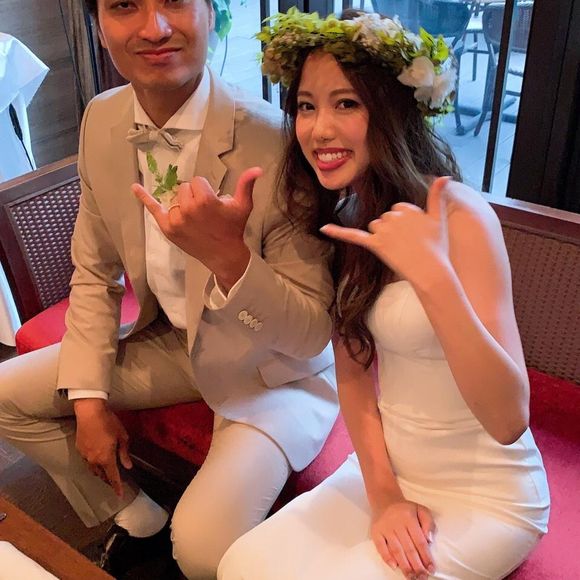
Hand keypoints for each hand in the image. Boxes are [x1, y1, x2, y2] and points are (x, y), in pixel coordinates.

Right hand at [74, 399, 131, 496]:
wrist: (90, 412)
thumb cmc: (109, 423)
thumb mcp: (122, 437)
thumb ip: (124, 453)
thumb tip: (128, 466)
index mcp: (106, 458)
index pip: (113, 477)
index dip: (117, 486)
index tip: (120, 495)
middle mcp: (94, 460)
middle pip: (101, 475)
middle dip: (108, 480)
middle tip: (115, 482)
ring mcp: (85, 456)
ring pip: (93, 470)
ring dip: (100, 473)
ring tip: (106, 472)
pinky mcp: (79, 449)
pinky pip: (87, 461)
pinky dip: (93, 463)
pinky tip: (97, 459)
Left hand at [132, 167, 262, 289]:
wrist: (224, 255)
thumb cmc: (233, 229)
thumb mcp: (242, 206)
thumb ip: (246, 185)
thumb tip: (258, 169)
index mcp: (204, 200)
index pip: (197, 182)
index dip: (206, 191)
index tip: (212, 205)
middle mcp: (187, 208)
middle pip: (185, 189)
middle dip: (194, 197)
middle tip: (205, 214)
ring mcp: (175, 219)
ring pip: (175, 199)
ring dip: (184, 205)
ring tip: (195, 220)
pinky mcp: (167, 228)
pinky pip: (154, 209)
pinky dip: (144, 198)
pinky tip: (134, 187)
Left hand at [321, 177, 450, 285]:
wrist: (431, 270)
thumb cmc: (437, 247)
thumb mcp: (438, 218)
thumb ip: (437, 195)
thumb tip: (444, 175)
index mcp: (407, 208)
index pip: (398, 209)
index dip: (406, 223)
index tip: (416, 234)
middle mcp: (393, 216)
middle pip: (385, 218)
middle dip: (394, 230)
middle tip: (409, 244)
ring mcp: (383, 231)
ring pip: (375, 226)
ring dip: (382, 236)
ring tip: (399, 248)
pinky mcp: (375, 245)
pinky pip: (353, 235)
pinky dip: (337, 232)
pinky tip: (323, 228)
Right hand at [371, 499, 435, 578]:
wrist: (384, 499)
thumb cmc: (406, 509)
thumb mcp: (421, 510)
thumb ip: (428, 523)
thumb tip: (429, 540)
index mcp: (409, 518)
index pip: (419, 541)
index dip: (426, 556)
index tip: (431, 569)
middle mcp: (397, 523)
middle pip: (408, 548)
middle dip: (416, 565)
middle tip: (422, 577)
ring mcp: (385, 528)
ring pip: (396, 550)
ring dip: (404, 566)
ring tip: (411, 577)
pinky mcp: (375, 531)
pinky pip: (380, 547)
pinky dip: (387, 557)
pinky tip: (394, 566)